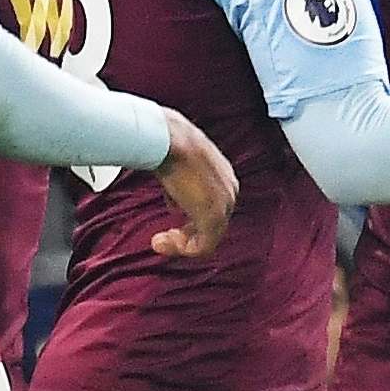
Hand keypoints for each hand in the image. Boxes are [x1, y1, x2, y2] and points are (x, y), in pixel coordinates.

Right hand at [150, 109, 237, 257]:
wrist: (168, 140)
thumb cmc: (168, 146)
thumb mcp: (180, 167)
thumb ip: (183, 188)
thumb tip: (175, 204)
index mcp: (224, 177)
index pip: (213, 208)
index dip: (190, 221)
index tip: (170, 224)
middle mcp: (230, 191)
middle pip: (213, 225)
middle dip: (186, 235)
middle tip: (162, 238)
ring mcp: (224, 205)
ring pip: (209, 239)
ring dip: (181, 244)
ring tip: (159, 241)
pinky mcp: (213, 217)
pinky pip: (203, 247)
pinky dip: (181, 249)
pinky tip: (161, 242)